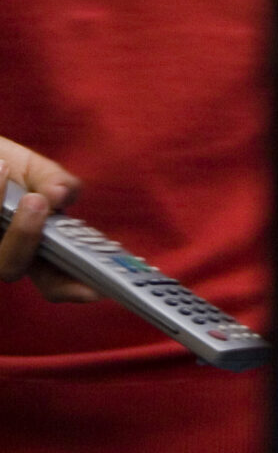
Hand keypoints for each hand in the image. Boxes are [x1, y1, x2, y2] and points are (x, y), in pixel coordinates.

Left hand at [0, 137, 86, 302]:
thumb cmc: (9, 163)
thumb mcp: (39, 169)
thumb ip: (57, 182)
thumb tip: (62, 195)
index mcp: (38, 247)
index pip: (55, 281)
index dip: (73, 289)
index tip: (93, 289)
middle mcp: (8, 251)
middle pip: (11, 268)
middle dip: (25, 238)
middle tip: (39, 202)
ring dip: (6, 217)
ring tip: (9, 172)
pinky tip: (0, 165)